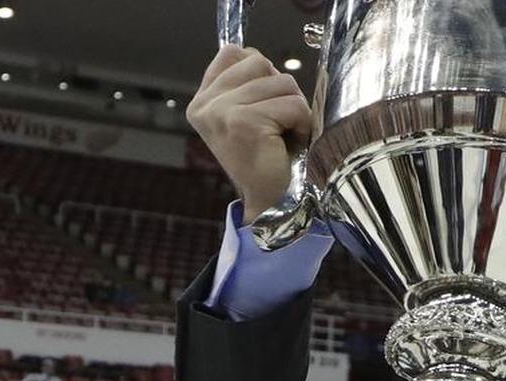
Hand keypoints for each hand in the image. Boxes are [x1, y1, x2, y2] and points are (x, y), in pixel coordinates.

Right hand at [186, 46, 312, 223]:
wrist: (271, 203)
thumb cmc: (267, 159)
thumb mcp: (247, 115)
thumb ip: (246, 85)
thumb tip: (261, 59)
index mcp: (202, 101)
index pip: (234, 52)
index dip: (261, 72)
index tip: (266, 104)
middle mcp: (206, 105)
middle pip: (260, 62)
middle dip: (281, 90)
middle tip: (279, 122)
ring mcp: (222, 112)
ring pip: (282, 81)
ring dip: (295, 108)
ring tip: (284, 134)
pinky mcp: (244, 122)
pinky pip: (293, 105)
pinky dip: (302, 123)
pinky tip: (289, 143)